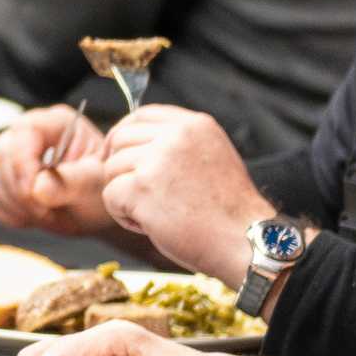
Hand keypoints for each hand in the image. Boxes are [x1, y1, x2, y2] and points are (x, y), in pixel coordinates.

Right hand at [0, 107, 120, 235]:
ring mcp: (12, 157)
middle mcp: (29, 134)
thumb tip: (37, 188)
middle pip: (1, 153)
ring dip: (15, 205)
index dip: (23, 163)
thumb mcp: (96, 184)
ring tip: (47, 215)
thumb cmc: (102, 189)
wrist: (98, 210)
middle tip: (47, 212)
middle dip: (19, 190)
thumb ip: (71, 182)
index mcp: (55, 123)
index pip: (23, 131)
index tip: (34, 194)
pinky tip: (33, 217)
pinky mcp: (2, 180)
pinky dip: (7, 213)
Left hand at [95, 106, 274, 281]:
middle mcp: (176, 136)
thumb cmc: (229, 211)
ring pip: (112, 169)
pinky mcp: (142, 188)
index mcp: (194, 125)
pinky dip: (123, 215)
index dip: (124, 134)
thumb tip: (139, 143)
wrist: (245, 241)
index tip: (117, 152)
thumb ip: (180, 144)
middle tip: (137, 194)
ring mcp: (157, 160)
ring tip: (154, 214)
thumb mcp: (212, 157)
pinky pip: (110, 196)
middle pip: (121, 139)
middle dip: (121, 168)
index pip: (142, 115)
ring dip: (124, 195)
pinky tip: (148, 225)